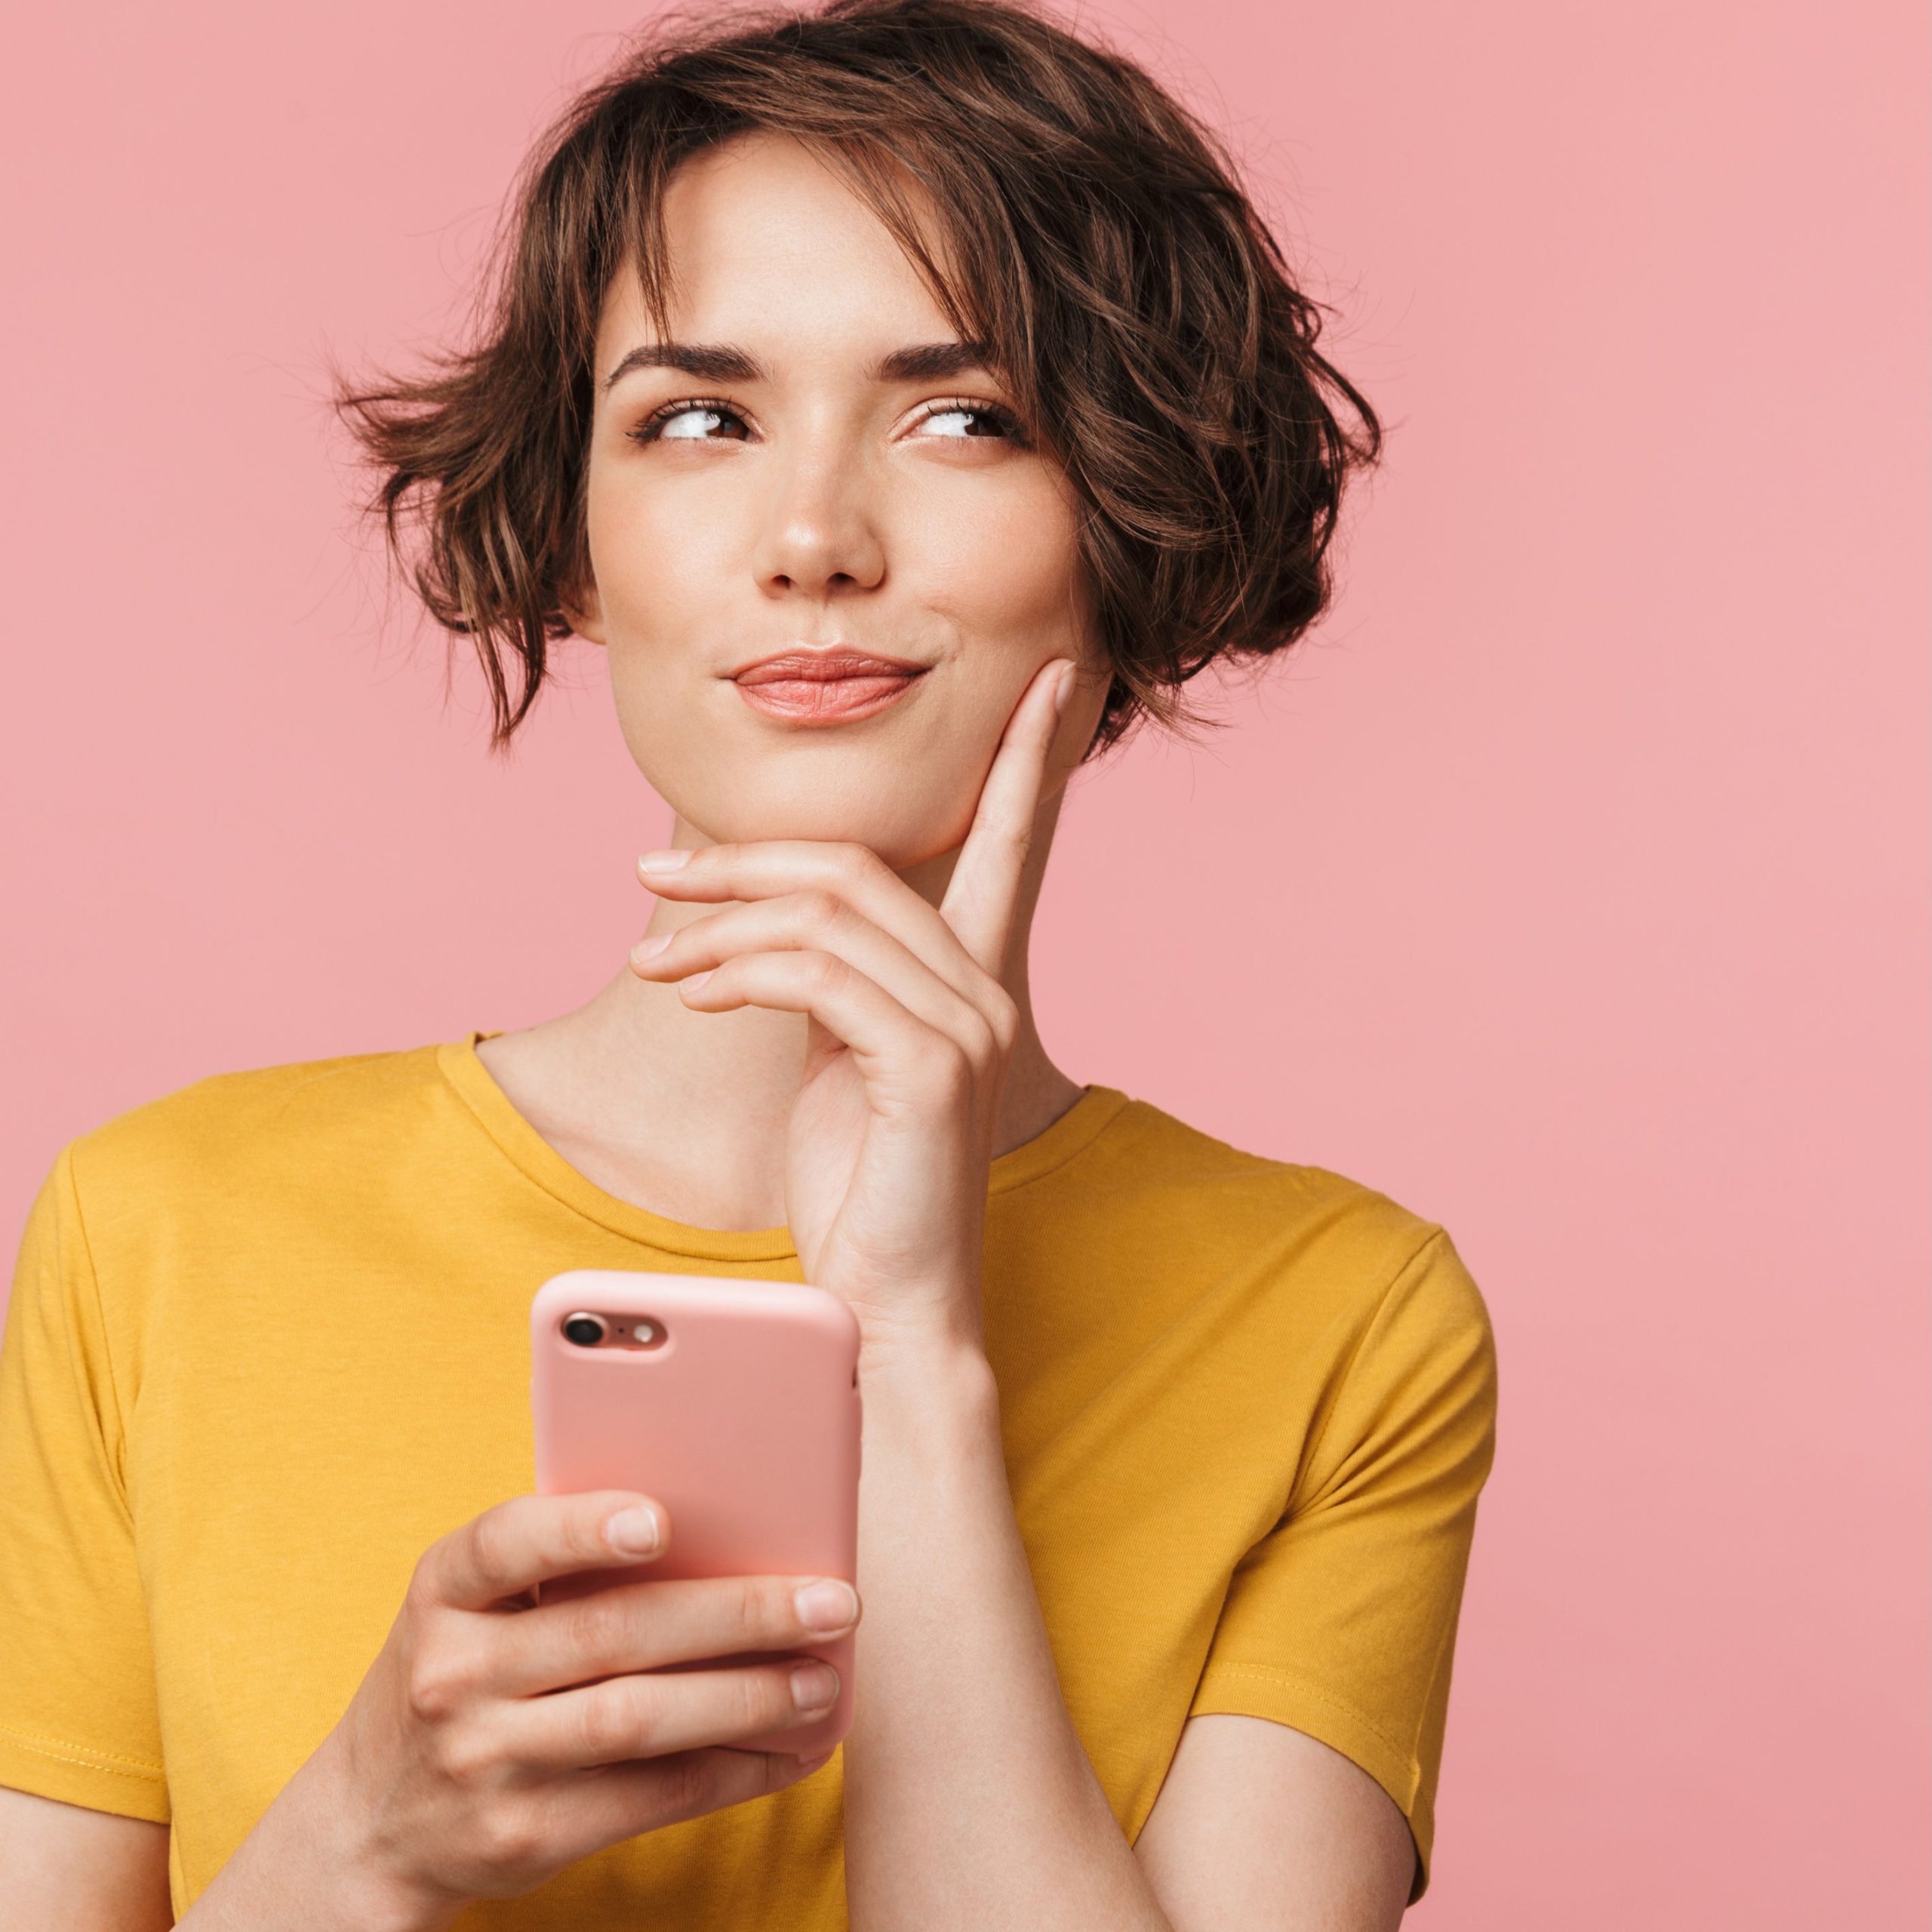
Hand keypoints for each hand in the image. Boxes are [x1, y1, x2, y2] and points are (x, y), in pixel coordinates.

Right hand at [213, 1491, 860, 1930]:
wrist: (368, 1821)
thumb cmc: (461, 1671)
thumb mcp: (473, 1605)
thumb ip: (559, 1564)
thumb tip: (724, 1534)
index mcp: (444, 1589)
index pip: (506, 1543)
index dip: (584, 1527)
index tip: (663, 1518)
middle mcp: (455, 1671)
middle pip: (613, 1634)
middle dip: (737, 1615)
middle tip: (833, 1600)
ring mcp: (483, 1759)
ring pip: (639, 1720)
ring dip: (747, 1699)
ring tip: (821, 1680)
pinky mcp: (522, 1835)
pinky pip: (646, 1797)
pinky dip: (729, 1771)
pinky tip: (785, 1750)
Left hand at [628, 658, 1077, 1351]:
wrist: (888, 1307)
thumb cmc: (859, 1190)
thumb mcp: (842, 1062)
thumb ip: (831, 983)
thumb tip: (762, 924)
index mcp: (976, 980)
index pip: (1012, 843)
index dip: (1030, 757)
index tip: (1055, 678)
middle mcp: (986, 990)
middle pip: (854, 864)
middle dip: (740, 862)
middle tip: (652, 876)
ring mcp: (967, 1025)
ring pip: (825, 910)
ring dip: (715, 925)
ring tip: (652, 959)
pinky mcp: (930, 1066)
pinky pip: (813, 975)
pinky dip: (733, 973)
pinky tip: (688, 994)